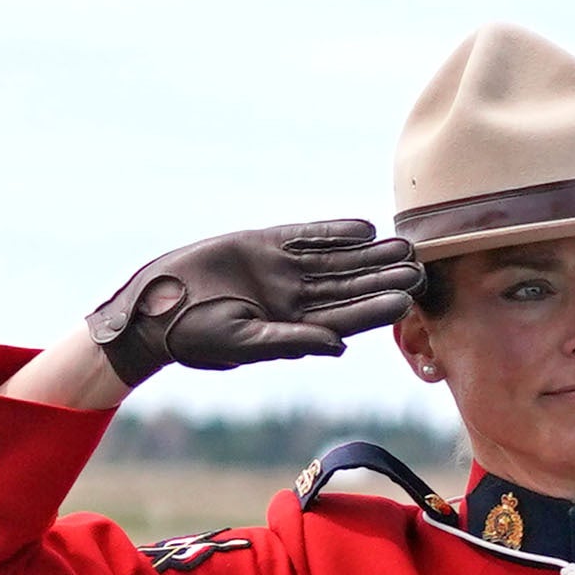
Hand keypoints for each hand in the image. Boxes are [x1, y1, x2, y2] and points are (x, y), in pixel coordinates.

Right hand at [89, 218, 421, 383]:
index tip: (407, 300)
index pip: (349, 317)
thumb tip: (338, 346)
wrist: (155, 306)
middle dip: (383, 277)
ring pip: (336, 260)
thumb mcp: (245, 341)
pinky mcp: (264, 246)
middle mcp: (297, 299)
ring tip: (402, 244)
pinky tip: (363, 228)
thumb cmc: (196, 335)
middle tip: (419, 266)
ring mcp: (283, 272)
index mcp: (298, 327)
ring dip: (369, 253)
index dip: (378, 308)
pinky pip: (305, 237)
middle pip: (350, 286)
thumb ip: (292, 341)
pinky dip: (332, 233)